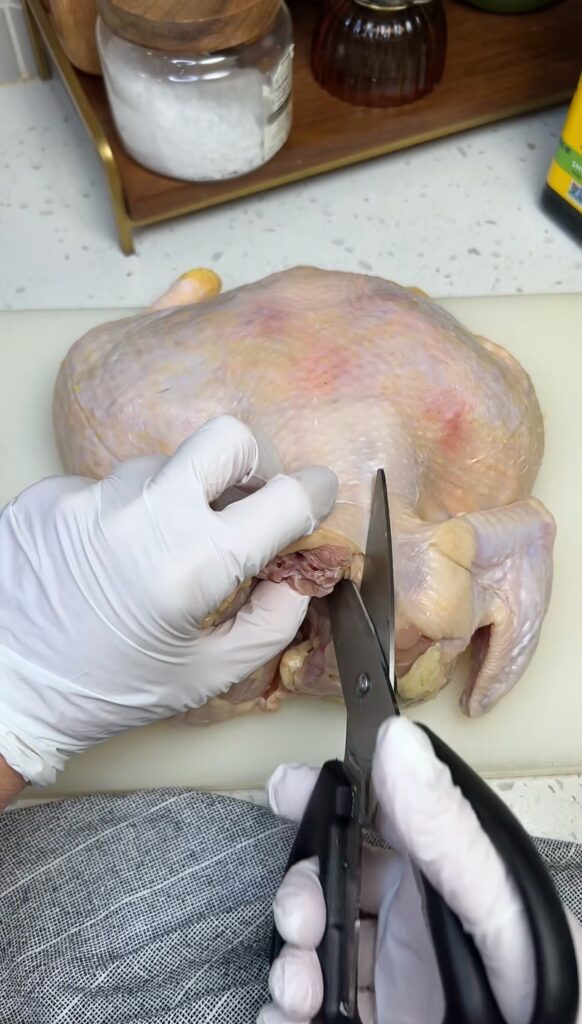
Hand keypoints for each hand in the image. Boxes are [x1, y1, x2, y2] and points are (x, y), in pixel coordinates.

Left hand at [0, 415, 336, 785]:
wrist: (6, 688)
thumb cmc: (106, 692)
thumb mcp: (206, 675)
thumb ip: (271, 623)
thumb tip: (295, 577)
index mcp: (192, 565)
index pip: (284, 497)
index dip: (314, 493)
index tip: (315, 495)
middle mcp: (142, 515)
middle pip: (228, 438)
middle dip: (255, 462)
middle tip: (249, 498)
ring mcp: (90, 498)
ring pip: (165, 464)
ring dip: (181, 495)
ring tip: (161, 547)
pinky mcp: (50, 496)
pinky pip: (109, 485)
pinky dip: (125, 512)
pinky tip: (110, 556)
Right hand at [261, 718, 581, 1023]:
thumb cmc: (551, 1001)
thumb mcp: (505, 913)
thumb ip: (451, 836)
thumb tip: (397, 742)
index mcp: (452, 877)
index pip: (383, 817)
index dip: (331, 796)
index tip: (287, 788)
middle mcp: (420, 921)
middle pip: (338, 882)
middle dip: (302, 891)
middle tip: (298, 920)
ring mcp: (398, 977)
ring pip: (320, 945)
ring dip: (292, 958)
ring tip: (297, 991)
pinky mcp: (378, 1022)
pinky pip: (319, 1008)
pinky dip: (286, 1009)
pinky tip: (287, 1016)